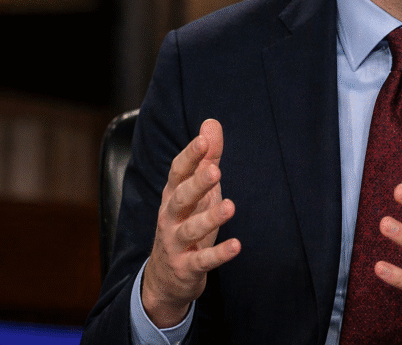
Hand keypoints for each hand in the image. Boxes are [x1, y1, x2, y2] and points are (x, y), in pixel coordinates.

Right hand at [142, 119, 240, 327]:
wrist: (165, 278)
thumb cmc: (186, 223)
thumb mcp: (197, 192)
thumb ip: (207, 159)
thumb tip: (211, 123)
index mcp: (173, 195)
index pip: (178, 172)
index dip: (190, 157)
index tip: (203, 141)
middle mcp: (170, 217)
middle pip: (181, 198)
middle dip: (197, 184)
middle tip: (215, 170)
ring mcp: (176, 243)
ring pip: (190, 230)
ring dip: (210, 218)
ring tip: (231, 206)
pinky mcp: (187, 267)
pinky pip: (202, 261)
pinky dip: (219, 254)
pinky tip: (237, 246)